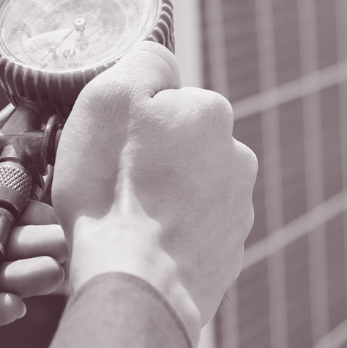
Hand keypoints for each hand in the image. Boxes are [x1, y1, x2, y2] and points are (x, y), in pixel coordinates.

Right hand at [52, 41, 256, 345]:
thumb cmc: (113, 190)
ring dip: (161, 196)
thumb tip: (162, 61)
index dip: (130, 120)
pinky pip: (191, 230)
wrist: (136, 286)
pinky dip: (169, 234)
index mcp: (211, 112)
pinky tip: (142, 246)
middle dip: (150, 158)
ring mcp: (237, 208)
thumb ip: (144, 62)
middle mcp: (237, 155)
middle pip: (179, 143)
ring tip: (126, 219)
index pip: (165, 99)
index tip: (110, 146)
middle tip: (112, 183)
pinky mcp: (229, 253)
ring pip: (186, 187)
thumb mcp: (109, 98)